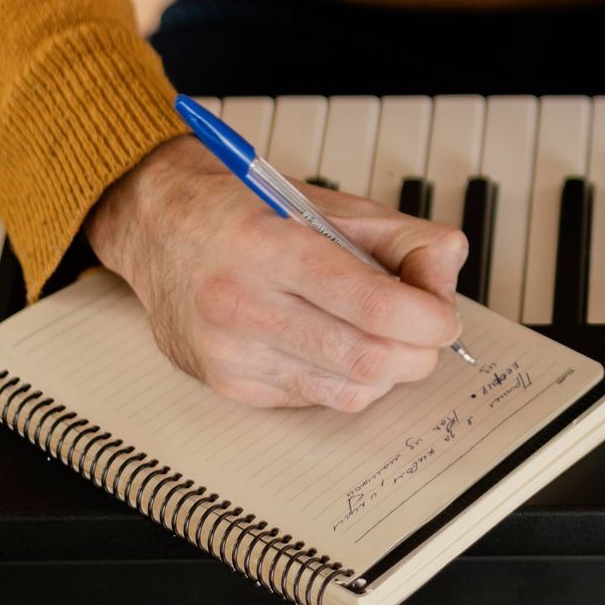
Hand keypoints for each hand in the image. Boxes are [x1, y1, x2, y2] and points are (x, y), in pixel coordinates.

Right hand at [87, 135, 469, 411]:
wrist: (158, 226)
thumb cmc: (247, 212)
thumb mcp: (334, 203)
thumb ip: (405, 237)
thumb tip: (446, 276)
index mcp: (269, 246)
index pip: (374, 306)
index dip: (429, 319)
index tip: (444, 316)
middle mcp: (241, 304)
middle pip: (367, 359)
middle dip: (418, 352)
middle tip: (427, 332)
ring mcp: (230, 353)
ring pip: (347, 391)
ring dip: (387, 370)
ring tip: (384, 336)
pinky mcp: (227, 386)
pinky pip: (316, 401)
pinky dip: (346, 380)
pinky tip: (338, 346)